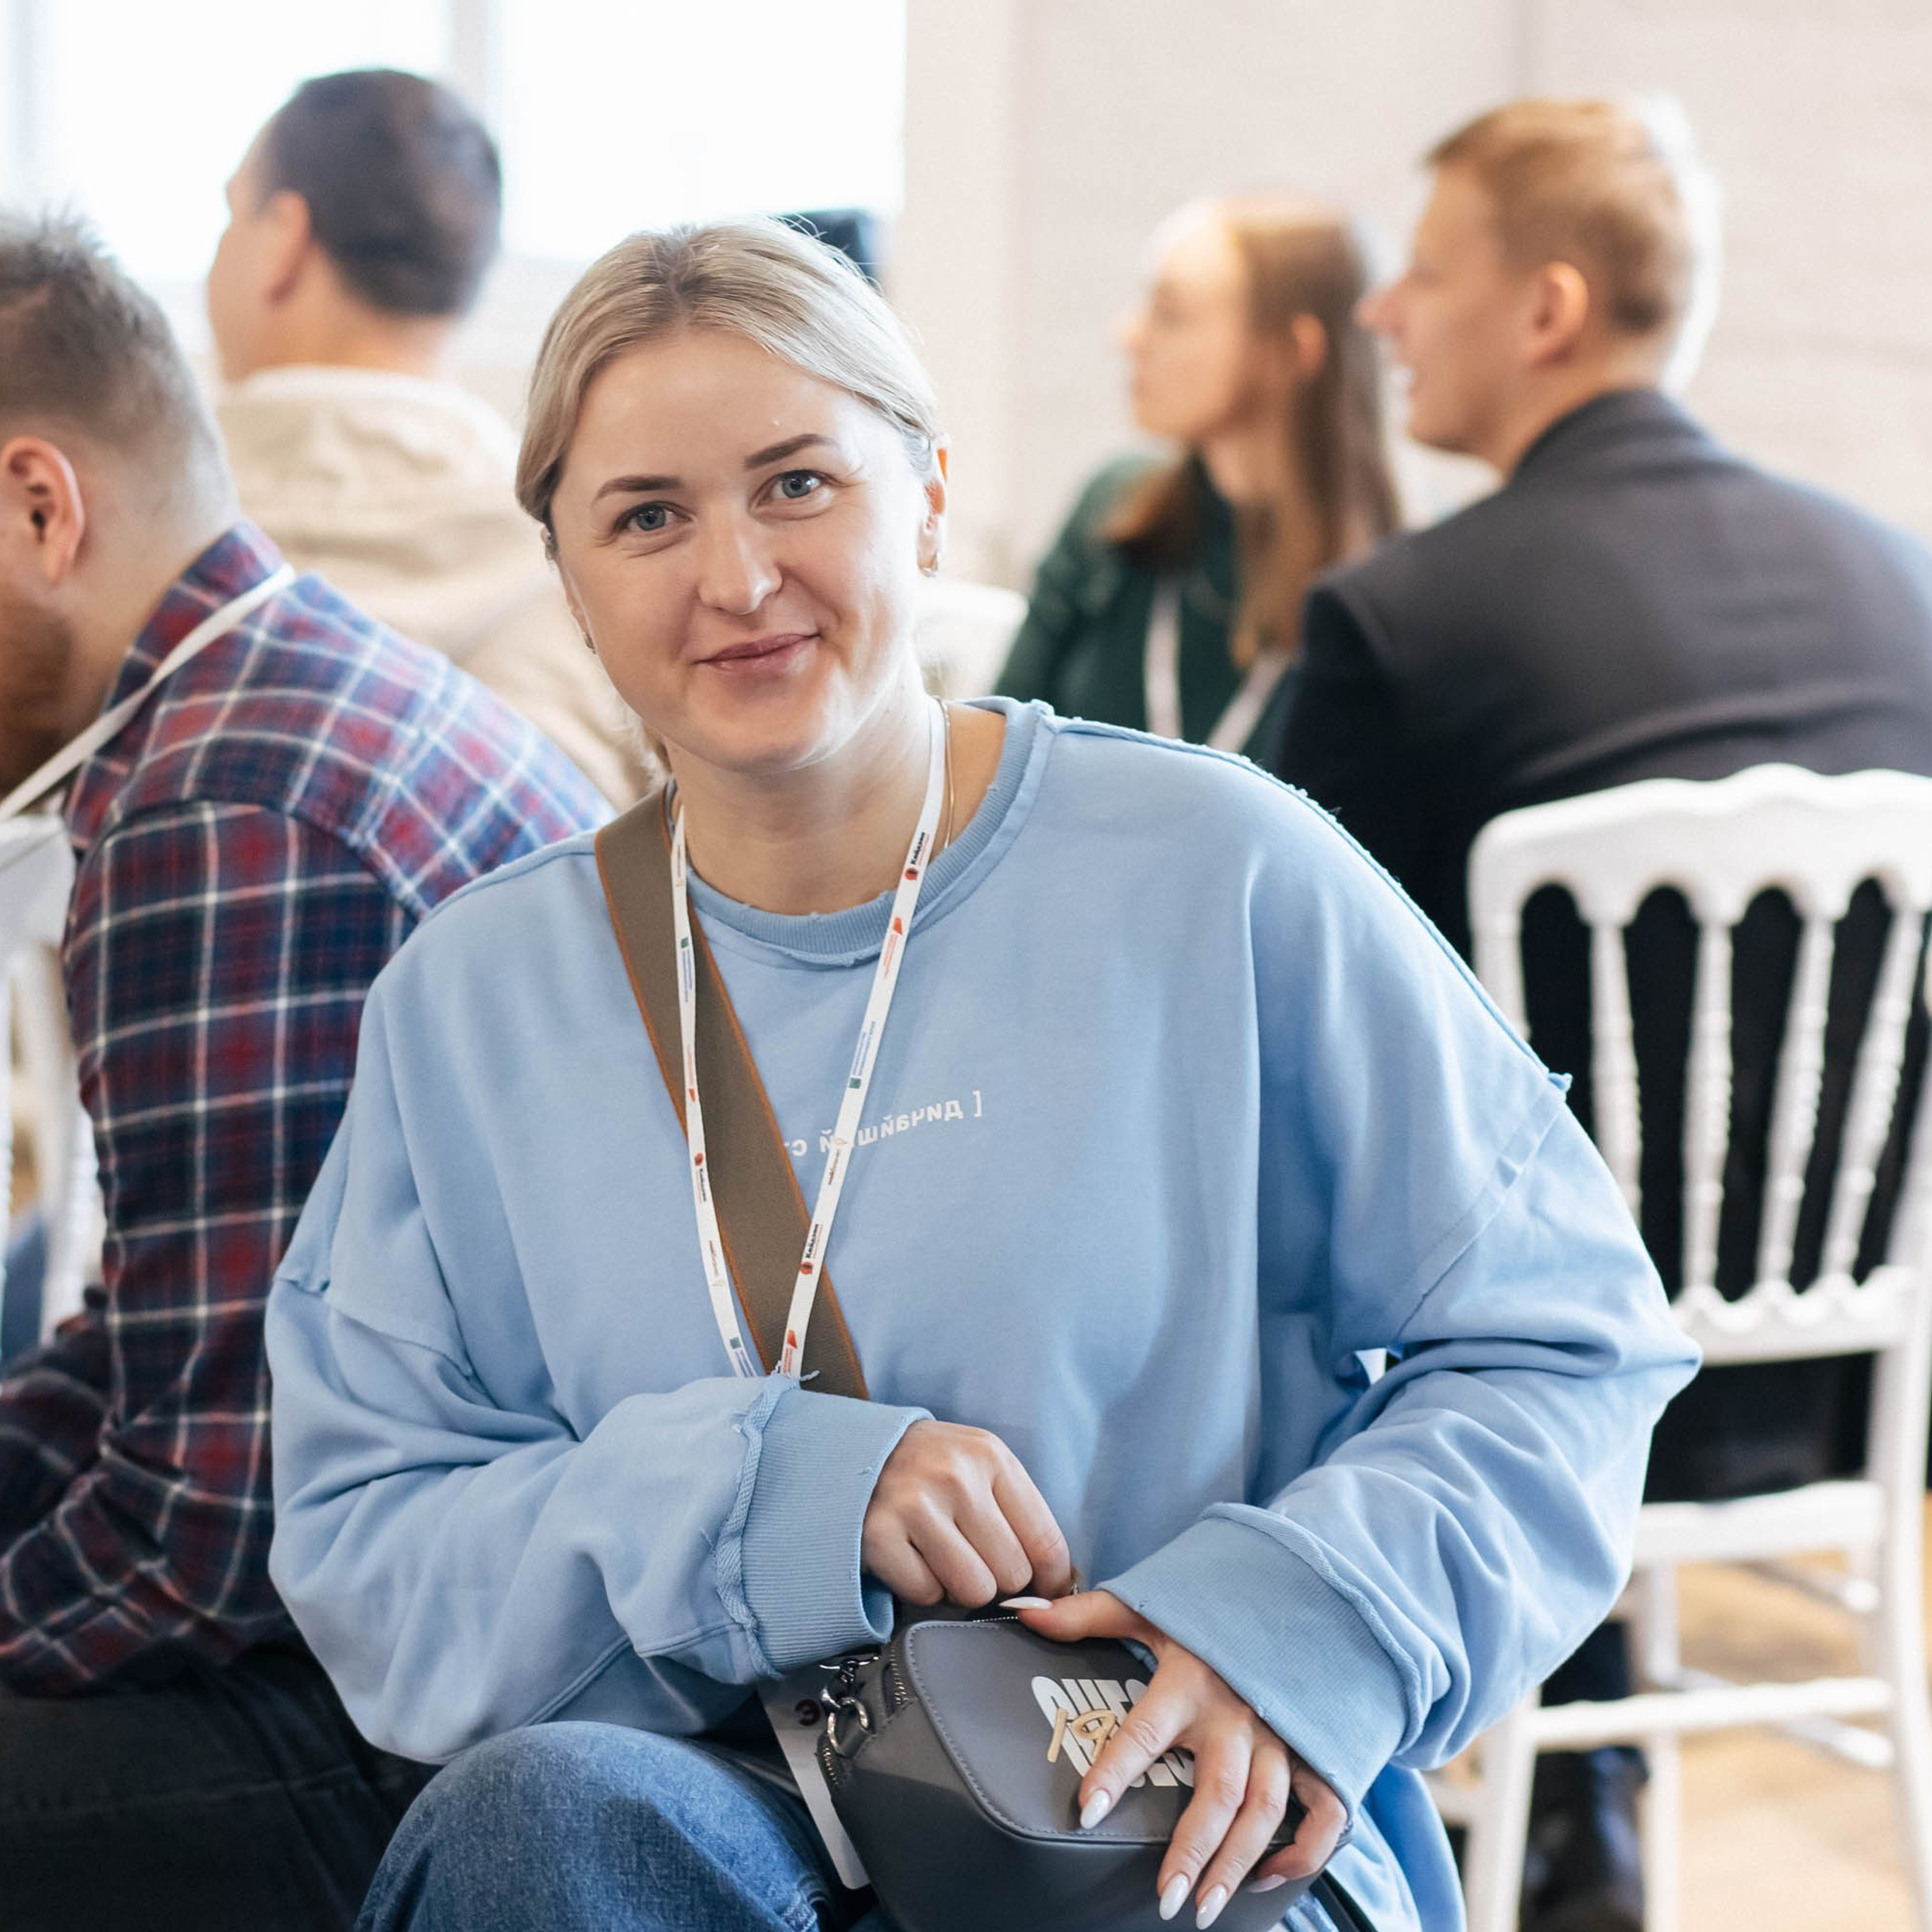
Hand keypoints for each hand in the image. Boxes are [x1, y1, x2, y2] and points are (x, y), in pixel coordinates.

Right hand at [860, 1421, 1073, 1605]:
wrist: (857, 1453)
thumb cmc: (930, 1468)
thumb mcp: (979, 1466)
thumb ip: (1017, 1514)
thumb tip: (1054, 1586)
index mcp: (990, 1455)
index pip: (1046, 1541)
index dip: (1051, 1581)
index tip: (1045, 1592)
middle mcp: (955, 1476)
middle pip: (1012, 1574)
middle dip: (998, 1580)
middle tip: (973, 1559)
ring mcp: (914, 1504)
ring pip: (974, 1590)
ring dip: (960, 1587)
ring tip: (942, 1557)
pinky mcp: (878, 1534)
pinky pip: (926, 1594)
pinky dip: (922, 1588)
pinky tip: (912, 1559)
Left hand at [1013, 1591, 1344, 1927]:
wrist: (1291, 1590)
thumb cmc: (1209, 1608)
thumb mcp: (1149, 1604)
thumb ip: (1088, 1615)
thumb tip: (1024, 1611)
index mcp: (1190, 1680)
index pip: (1145, 1731)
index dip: (1114, 1771)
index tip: (1085, 1813)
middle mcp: (1237, 1713)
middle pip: (1218, 1792)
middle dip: (1191, 1850)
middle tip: (1165, 1901)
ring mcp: (1281, 1734)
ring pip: (1266, 1810)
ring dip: (1237, 1864)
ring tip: (1204, 1908)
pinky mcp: (1315, 1748)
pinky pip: (1323, 1809)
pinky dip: (1306, 1849)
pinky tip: (1270, 1876)